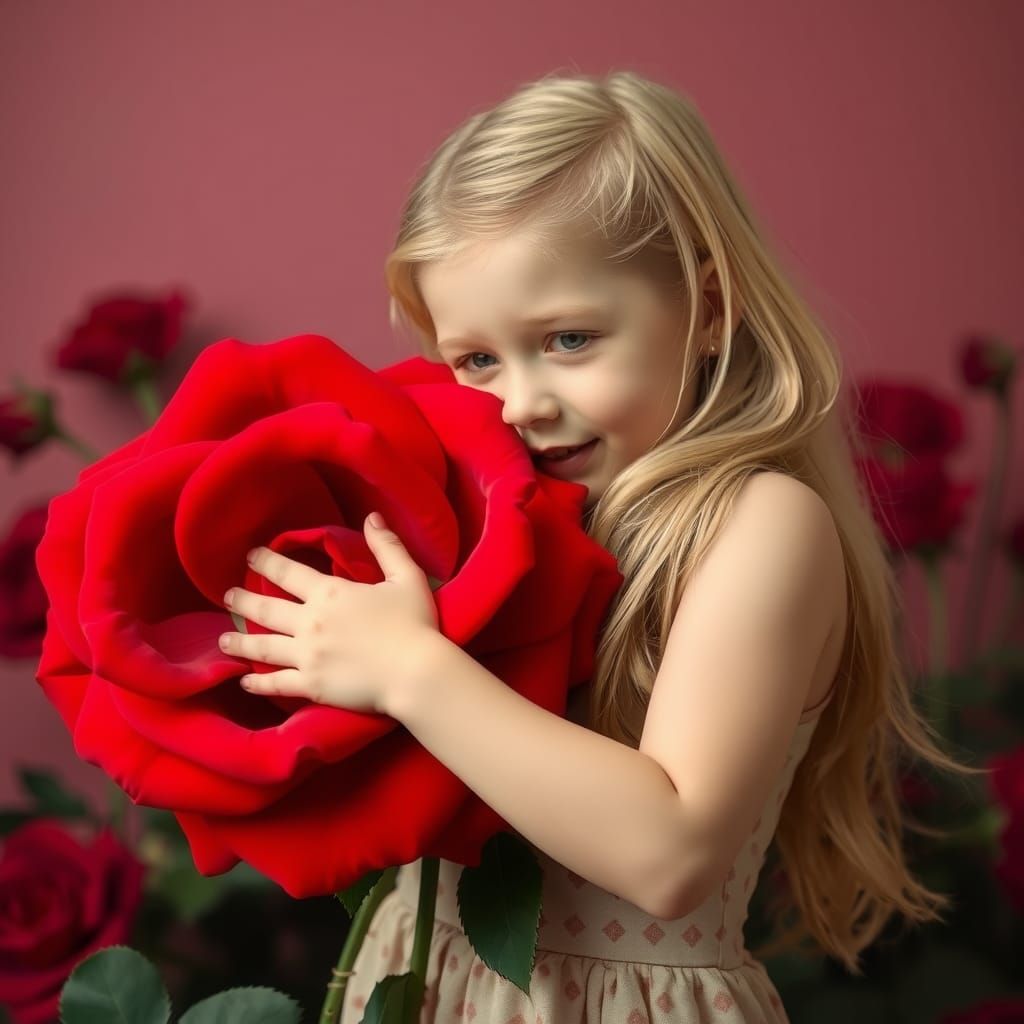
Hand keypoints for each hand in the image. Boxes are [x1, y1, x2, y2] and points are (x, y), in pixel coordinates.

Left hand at [218, 512, 439, 714]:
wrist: (416, 673)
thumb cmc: (415, 624)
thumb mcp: (406, 577)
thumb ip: (387, 546)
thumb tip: (372, 517)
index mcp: (330, 594)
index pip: (288, 573)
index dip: (267, 561)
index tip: (251, 556)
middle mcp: (310, 623)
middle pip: (266, 609)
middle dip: (243, 601)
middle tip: (227, 596)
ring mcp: (307, 656)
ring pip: (263, 648)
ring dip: (239, 643)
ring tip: (223, 641)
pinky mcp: (311, 686)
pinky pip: (277, 683)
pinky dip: (258, 683)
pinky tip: (245, 682)